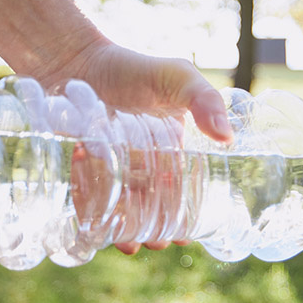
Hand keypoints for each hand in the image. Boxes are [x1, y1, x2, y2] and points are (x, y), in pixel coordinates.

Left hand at [49, 38, 232, 255]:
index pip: (183, 191)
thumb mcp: (176, 76)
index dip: (187, 216)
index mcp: (171, 152)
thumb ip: (204, 99)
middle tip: (158, 243)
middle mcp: (140, 165)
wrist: (74, 58)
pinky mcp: (78, 171)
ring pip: (121, 211)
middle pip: (152, 208)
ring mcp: (108, 169)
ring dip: (126, 232)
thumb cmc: (131, 67)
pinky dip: (91, 217)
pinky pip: (86, 202)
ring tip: (129, 244)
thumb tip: (227, 138)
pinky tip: (94, 228)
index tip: (186, 236)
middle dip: (157, 231)